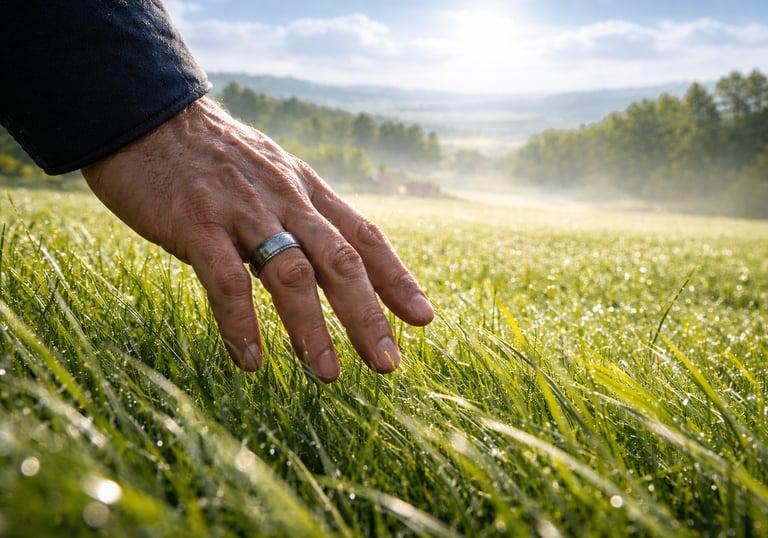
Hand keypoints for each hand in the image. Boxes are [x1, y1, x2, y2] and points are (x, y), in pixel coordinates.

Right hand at [81, 97, 432, 381]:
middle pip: (340, 263)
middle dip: (367, 315)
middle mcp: (287, 201)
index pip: (364, 238)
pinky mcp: (198, 224)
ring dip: (311, 329)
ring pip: (291, 274)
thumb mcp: (275, 175)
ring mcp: (244, 212)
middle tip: (387, 363)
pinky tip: (249, 361)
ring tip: (326, 374)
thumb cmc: (217, 157)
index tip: (422, 318)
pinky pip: (226, 281)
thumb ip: (304, 215)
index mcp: (308, 192)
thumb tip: (335, 258)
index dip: (396, 279)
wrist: (151, 118)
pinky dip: (240, 324)